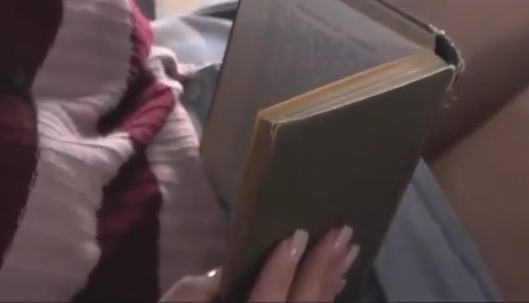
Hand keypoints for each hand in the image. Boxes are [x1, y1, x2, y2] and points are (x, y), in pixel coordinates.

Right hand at [160, 227, 357, 301]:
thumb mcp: (180, 299)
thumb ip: (206, 286)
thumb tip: (238, 265)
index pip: (266, 300)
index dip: (281, 271)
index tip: (297, 236)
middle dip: (322, 269)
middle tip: (340, 232)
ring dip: (331, 280)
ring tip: (348, 248)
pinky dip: (326, 296)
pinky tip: (337, 277)